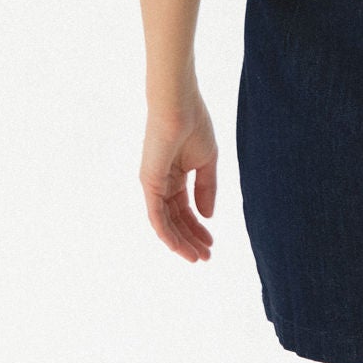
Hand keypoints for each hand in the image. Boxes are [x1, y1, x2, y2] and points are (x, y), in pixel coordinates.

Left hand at [140, 91, 217, 262]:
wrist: (179, 106)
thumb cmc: (194, 125)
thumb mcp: (207, 162)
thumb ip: (206, 189)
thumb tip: (208, 216)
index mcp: (175, 176)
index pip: (185, 209)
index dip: (198, 227)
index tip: (212, 243)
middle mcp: (162, 183)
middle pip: (176, 220)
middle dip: (191, 239)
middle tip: (206, 256)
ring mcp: (154, 185)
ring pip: (166, 223)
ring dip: (181, 242)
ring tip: (198, 257)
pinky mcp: (149, 184)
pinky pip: (156, 217)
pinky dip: (167, 234)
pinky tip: (180, 248)